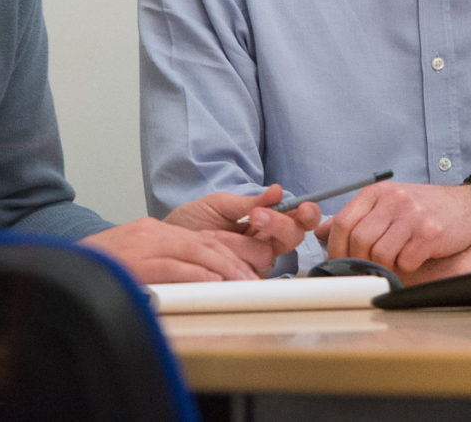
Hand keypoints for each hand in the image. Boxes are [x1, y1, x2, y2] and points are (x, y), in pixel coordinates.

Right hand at [82, 216, 264, 284]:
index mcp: (155, 231)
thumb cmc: (100, 266)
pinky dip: (194, 272)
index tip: (246, 271)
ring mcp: (142, 244)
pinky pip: (171, 265)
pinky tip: (211, 280)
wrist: (62, 263)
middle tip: (252, 279)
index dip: (228, 255)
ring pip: (193, 251)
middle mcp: (152, 232)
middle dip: (232, 261)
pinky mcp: (134, 260)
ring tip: (241, 281)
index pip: (202, 240)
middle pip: (204, 243)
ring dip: (222, 267)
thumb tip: (195, 279)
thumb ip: (163, 261)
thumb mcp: (135, 255)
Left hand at [168, 183, 323, 264]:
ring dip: (242, 242)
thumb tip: (278, 191)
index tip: (303, 207)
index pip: (298, 219)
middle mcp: (264, 243)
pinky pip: (245, 272)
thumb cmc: (192, 220)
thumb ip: (250, 200)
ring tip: (216, 233)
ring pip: (268, 255)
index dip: (306, 214)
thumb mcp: (219, 204)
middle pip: (292, 237)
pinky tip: (216, 247)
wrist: (164, 241)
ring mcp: (251, 263)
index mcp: (267, 221)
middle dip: (279, 225)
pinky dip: (230, 257)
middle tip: (258, 216)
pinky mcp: (236, 280)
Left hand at [324, 182, 470, 272]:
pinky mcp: (431, 231)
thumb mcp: (387, 205)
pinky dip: (406, 267)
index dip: (336, 248)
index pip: (343, 221)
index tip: (340, 263)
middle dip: (360, 262)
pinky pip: (405, 261)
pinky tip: (415, 258)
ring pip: (380, 253)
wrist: (468, 207)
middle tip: (368, 270)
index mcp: (378, 192)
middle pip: (359, 240)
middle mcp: (394, 199)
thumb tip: (320, 234)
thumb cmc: (424, 209)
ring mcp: (413, 214)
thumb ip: (356, 218)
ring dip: (385, 266)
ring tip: (395, 262)